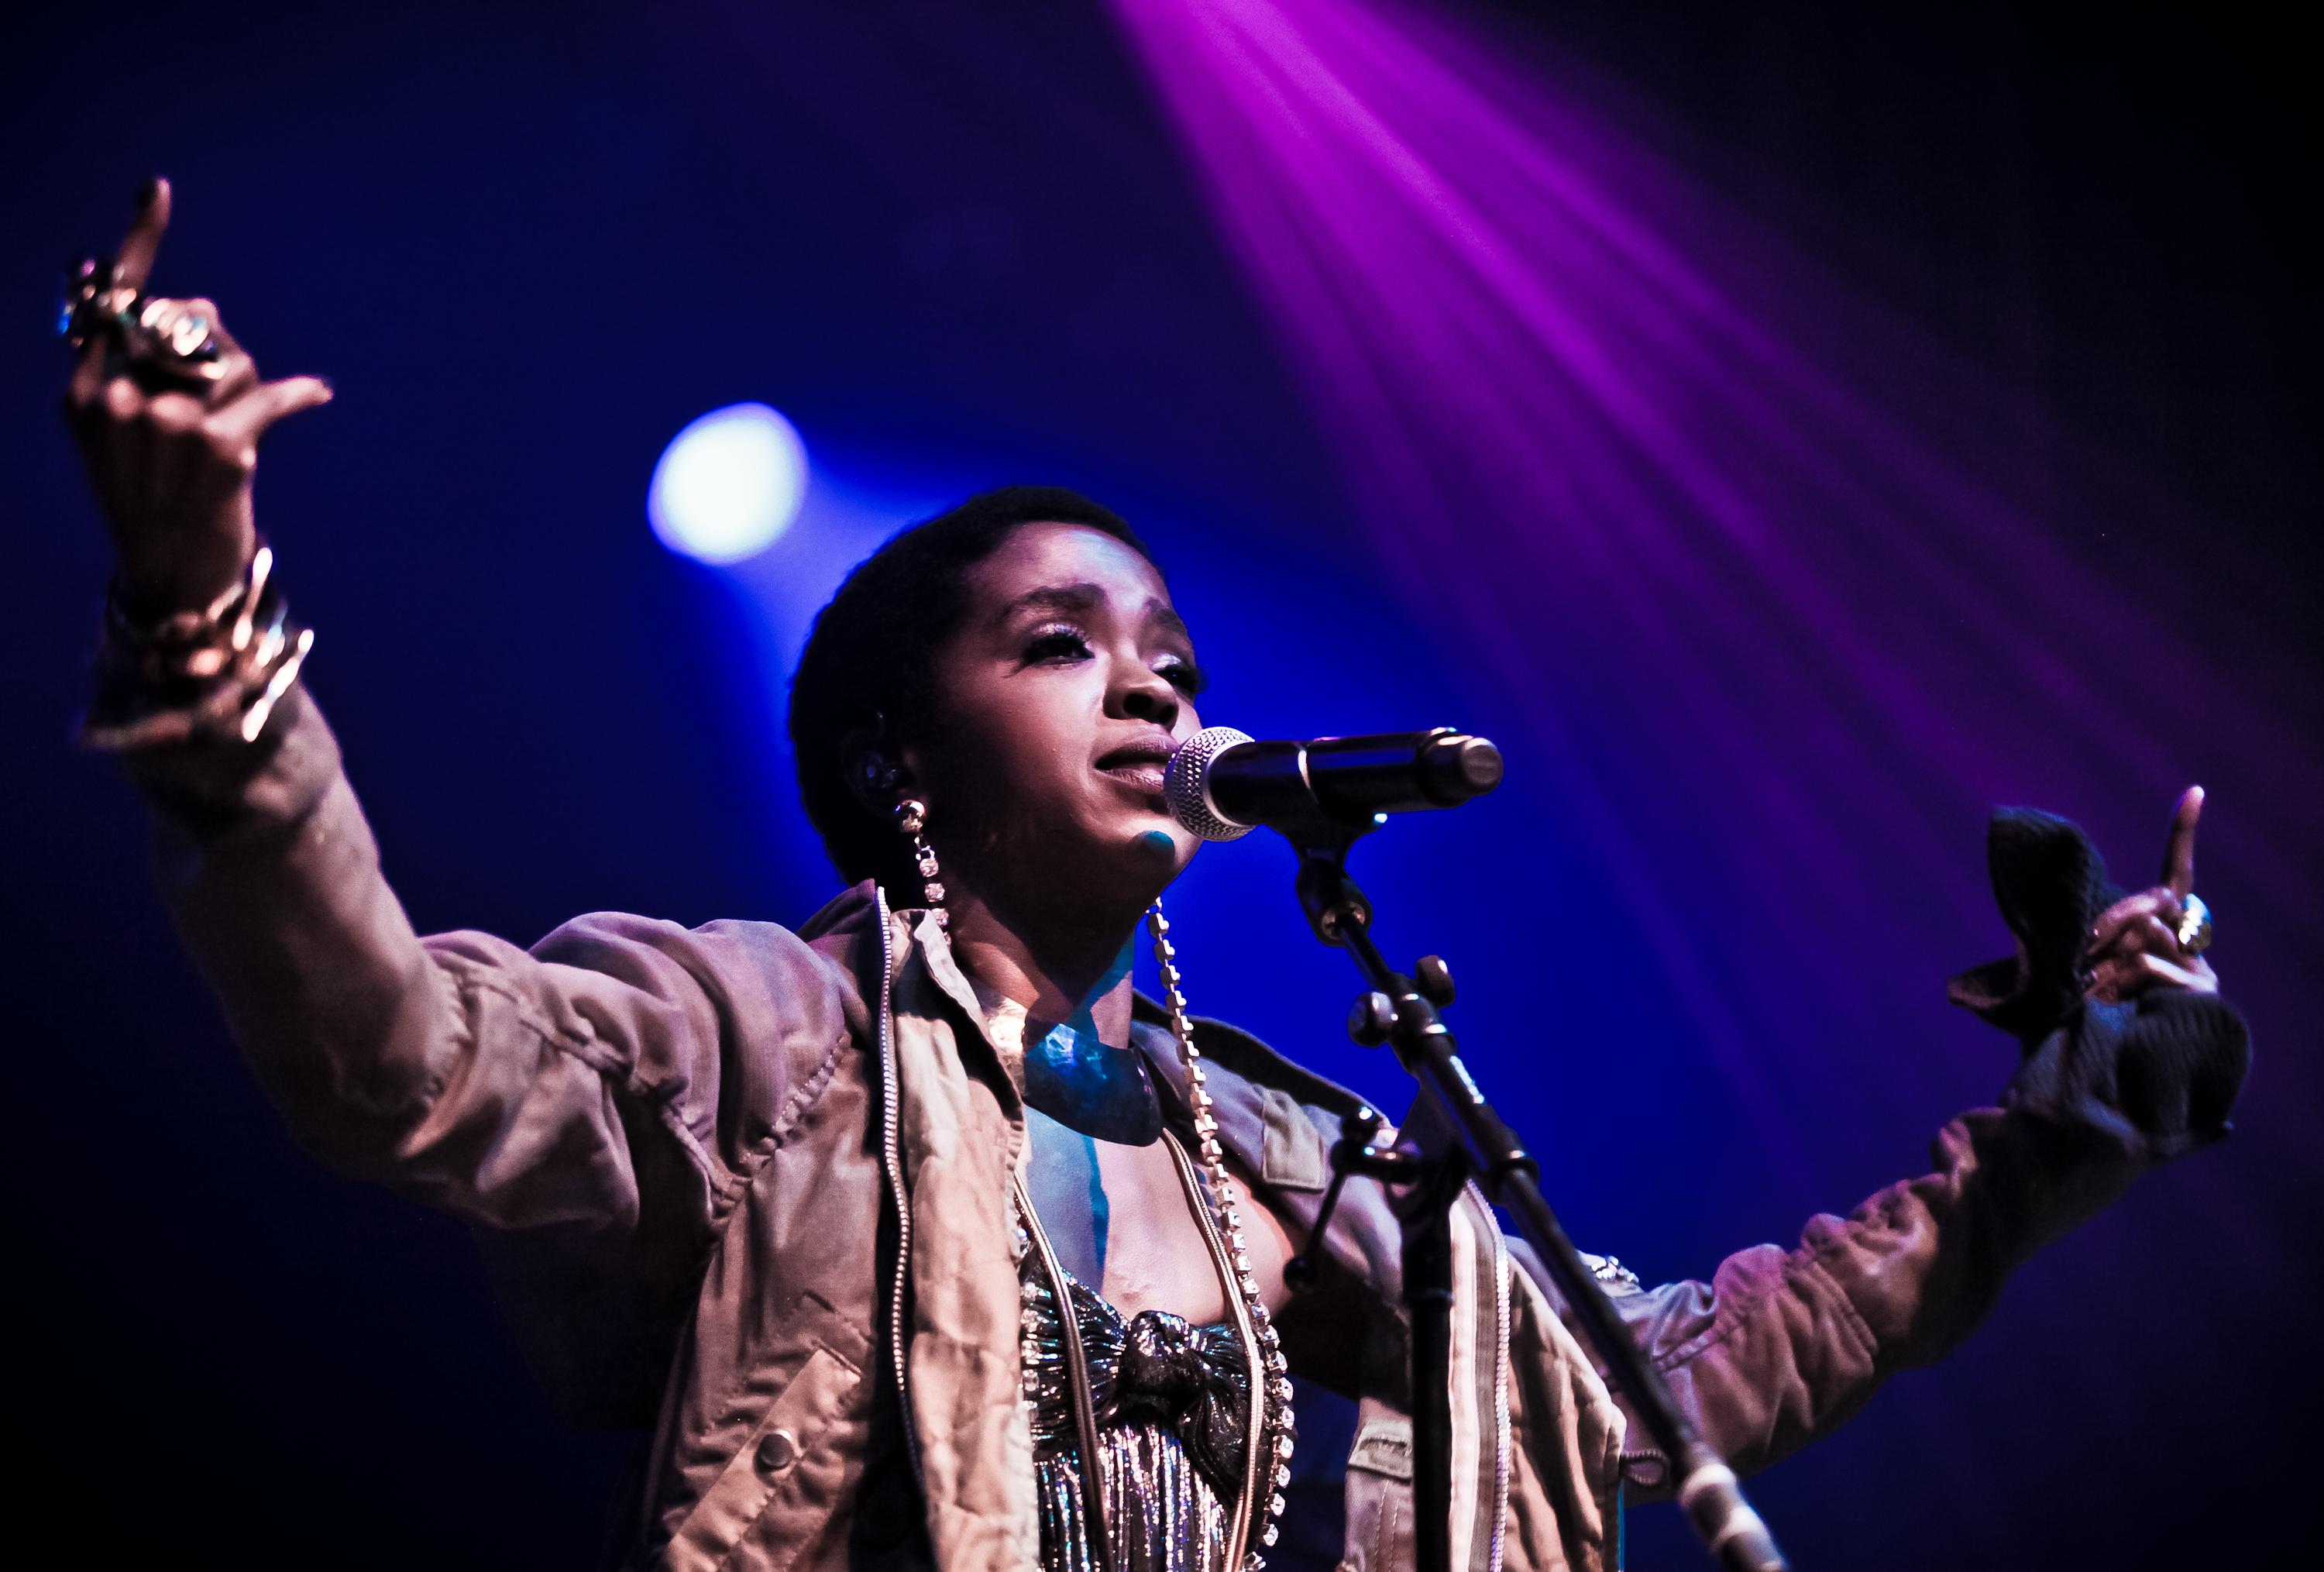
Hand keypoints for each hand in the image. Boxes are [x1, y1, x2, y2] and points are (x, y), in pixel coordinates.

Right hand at [60, 178, 332, 614]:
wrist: (176, 580)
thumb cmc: (157, 503)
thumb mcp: (123, 439)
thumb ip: (141, 376)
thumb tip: (197, 315)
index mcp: (82, 394)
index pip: (109, 304)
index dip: (140, 244)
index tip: (159, 190)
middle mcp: (116, 402)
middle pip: (188, 325)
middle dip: (217, 345)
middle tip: (226, 389)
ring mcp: (166, 424)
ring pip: (233, 361)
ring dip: (252, 385)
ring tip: (244, 426)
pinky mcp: (219, 447)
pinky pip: (272, 395)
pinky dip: (301, 394)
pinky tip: (318, 394)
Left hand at [2083, 786, 2217, 1003]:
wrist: (2099, 1076)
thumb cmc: (2080, 1016)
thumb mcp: (2080, 964)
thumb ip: (2101, 934)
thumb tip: (2142, 920)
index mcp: (2161, 927)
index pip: (2175, 873)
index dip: (2183, 833)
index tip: (2196, 791)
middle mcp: (2188, 941)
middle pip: (2150, 903)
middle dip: (2108, 924)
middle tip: (2083, 959)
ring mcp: (2200, 967)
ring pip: (2146, 935)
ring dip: (2108, 964)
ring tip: (2094, 996)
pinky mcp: (2203, 993)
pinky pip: (2152, 965)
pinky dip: (2124, 983)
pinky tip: (2114, 1006)